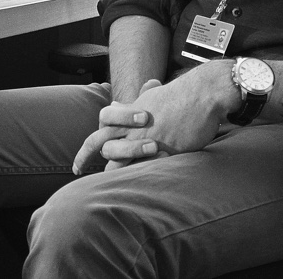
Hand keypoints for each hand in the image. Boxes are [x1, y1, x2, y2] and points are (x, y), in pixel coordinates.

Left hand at [73, 63, 231, 172]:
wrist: (203, 94)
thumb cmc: (181, 95)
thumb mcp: (151, 96)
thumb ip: (132, 106)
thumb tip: (117, 105)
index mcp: (128, 113)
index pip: (99, 129)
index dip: (86, 149)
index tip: (79, 166)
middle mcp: (133, 126)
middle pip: (104, 146)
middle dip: (92, 161)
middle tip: (80, 174)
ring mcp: (147, 138)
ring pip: (121, 160)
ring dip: (118, 171)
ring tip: (114, 184)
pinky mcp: (165, 150)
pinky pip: (146, 169)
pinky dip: (140, 179)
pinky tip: (137, 189)